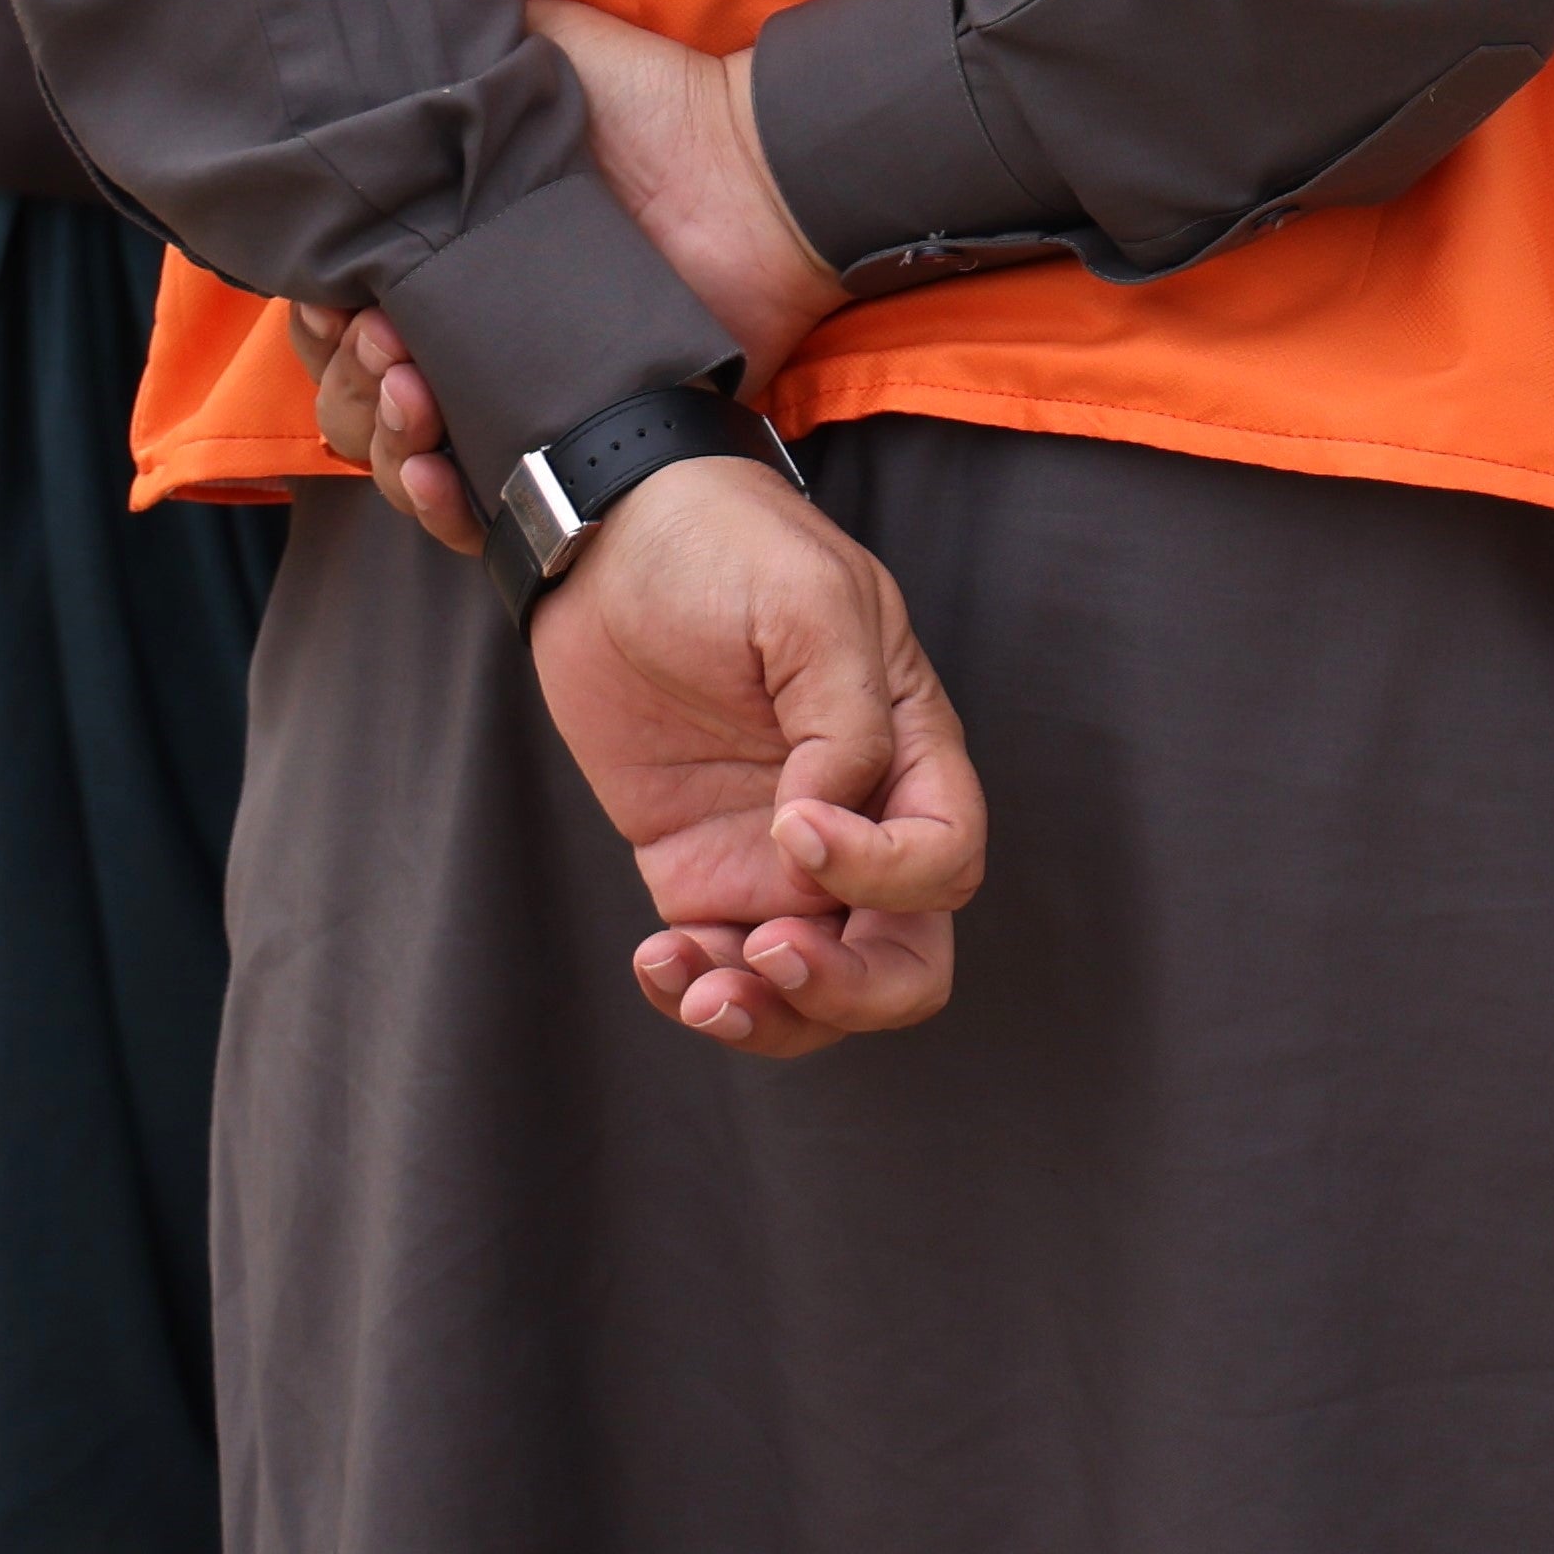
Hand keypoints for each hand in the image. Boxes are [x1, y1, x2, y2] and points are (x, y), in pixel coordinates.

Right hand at [275, 0, 844, 560]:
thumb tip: (380, 50)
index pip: (334, 313)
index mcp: (443, 255)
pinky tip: (434, 471)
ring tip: (415, 394)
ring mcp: (512, 394)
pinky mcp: (567, 444)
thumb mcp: (543, 54)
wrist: (756, 177)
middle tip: (388, 341)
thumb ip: (460, 52)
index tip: (338, 296)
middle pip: (350, 391)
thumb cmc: (652, 110)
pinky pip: (481, 511)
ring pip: (396, 454)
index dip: (319, 316)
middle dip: (346, 376)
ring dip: (380, 435)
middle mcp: (464, 331)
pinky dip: (438, 504)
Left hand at [530, 453, 984, 1054]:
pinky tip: (655, 960)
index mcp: (910, 748)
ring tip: (697, 979)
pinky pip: (720, 970)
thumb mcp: (807, 602)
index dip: (887, 874)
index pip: (946, 859)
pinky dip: (694, 991)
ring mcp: (778, 858)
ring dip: (768, 1015)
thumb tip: (826, 822)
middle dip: (850, 991)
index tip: (794, 823)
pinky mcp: (701, 872)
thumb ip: (843, 717)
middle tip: (767, 956)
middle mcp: (859, 819)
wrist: (608, 539)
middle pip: (906, 959)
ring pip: (814, 990)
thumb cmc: (725, 548)